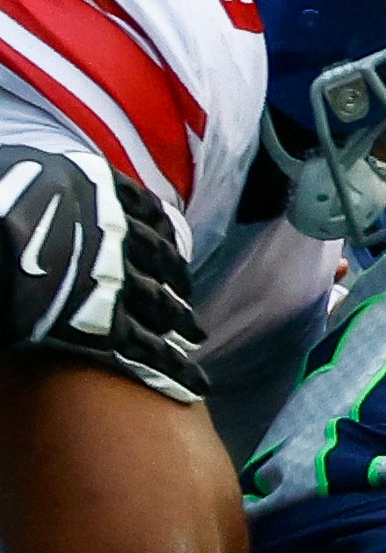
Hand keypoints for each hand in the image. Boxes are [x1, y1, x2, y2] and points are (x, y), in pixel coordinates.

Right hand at [0, 145, 205, 401]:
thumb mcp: (22, 171)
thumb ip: (45, 182)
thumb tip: (36, 178)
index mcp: (97, 189)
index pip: (146, 211)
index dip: (160, 232)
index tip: (171, 247)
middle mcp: (117, 232)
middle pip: (160, 260)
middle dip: (176, 282)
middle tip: (185, 295)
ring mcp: (114, 278)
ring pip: (161, 304)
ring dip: (181, 322)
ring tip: (195, 337)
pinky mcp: (102, 323)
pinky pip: (147, 348)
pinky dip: (175, 368)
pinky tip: (194, 382)